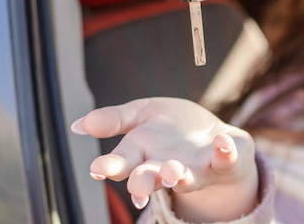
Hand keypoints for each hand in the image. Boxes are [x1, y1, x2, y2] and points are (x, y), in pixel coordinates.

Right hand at [71, 98, 258, 221]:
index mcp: (142, 154)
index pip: (121, 162)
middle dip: (142, 183)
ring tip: (174, 172)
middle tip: (138, 189)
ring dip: (178, 176)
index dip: (110, 166)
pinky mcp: (221, 161)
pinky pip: (224, 160)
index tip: (98, 169)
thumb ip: (115, 120)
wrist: (211, 135)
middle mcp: (165, 166)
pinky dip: (224, 153)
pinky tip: (222, 142)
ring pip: (185, 178)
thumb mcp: (141, 115)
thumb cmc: (172, 128)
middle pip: (149, 178)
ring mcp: (194, 167)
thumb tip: (78, 124)